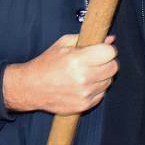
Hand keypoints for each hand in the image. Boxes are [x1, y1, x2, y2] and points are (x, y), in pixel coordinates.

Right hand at [2, 33, 118, 113]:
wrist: (30, 88)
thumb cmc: (46, 64)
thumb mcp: (63, 44)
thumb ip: (88, 39)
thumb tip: (110, 39)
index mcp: (78, 60)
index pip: (110, 53)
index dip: (107, 49)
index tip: (101, 50)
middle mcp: (83, 78)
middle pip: (113, 68)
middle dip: (107, 62)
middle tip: (96, 61)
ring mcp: (84, 94)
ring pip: (108, 81)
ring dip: (102, 77)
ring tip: (86, 73)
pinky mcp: (84, 105)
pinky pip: (101, 94)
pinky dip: (96, 89)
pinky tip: (83, 85)